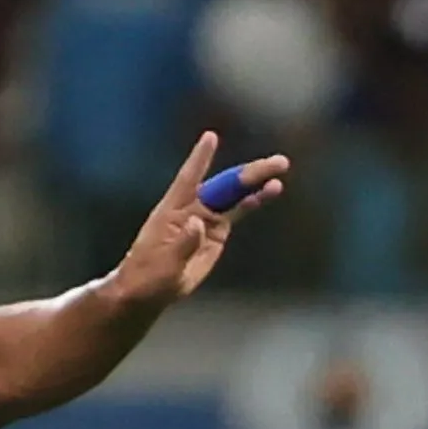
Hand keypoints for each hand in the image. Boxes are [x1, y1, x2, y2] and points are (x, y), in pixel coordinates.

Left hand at [116, 132, 289, 307]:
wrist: (147, 292)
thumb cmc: (147, 277)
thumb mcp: (163, 264)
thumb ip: (182, 244)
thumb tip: (198, 222)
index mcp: (171, 211)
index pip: (187, 179)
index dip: (199, 159)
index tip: (210, 137)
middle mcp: (190, 208)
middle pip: (223, 184)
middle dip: (249, 173)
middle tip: (277, 162)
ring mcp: (205, 218)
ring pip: (234, 194)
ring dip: (256, 182)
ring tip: (280, 170)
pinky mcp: (216, 231)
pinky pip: (238, 210)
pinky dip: (254, 200)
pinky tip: (271, 189)